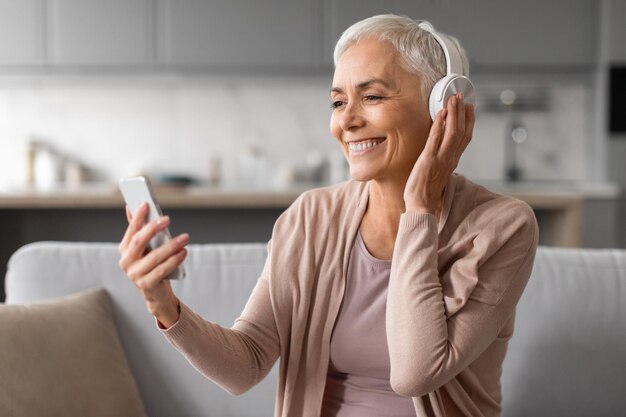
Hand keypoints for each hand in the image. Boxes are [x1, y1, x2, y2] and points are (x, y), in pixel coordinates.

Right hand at [118, 202, 188, 327]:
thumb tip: (132, 207)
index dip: (137, 218)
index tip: (145, 204)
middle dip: (153, 228)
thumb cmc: (152, 266)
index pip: (131, 231)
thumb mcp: (146, 248)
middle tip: (167, 219)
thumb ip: (141, 230)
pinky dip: (174, 260)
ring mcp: (135, 275)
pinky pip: (162, 270)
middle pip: (139, 242)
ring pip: (154, 256)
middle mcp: (126, 262)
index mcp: (125, 250)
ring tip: (185, 237)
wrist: (157, 294)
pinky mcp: (146, 285)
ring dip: (171, 245)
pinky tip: (184, 252)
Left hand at [404, 93, 474, 216]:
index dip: (469, 121)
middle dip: (462, 112)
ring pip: (453, 132)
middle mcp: (450, 158)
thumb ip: (442, 161)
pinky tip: (441, 113)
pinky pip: (436, 139)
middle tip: (461, 96)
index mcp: (453, 161)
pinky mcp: (429, 160)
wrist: (421, 207)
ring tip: (453, 99)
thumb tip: (440, 152)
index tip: (469, 108)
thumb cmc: (426, 193)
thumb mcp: (438, 174)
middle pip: (462, 131)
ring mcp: (440, 159)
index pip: (466, 138)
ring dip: (453, 113)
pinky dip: (439, 124)